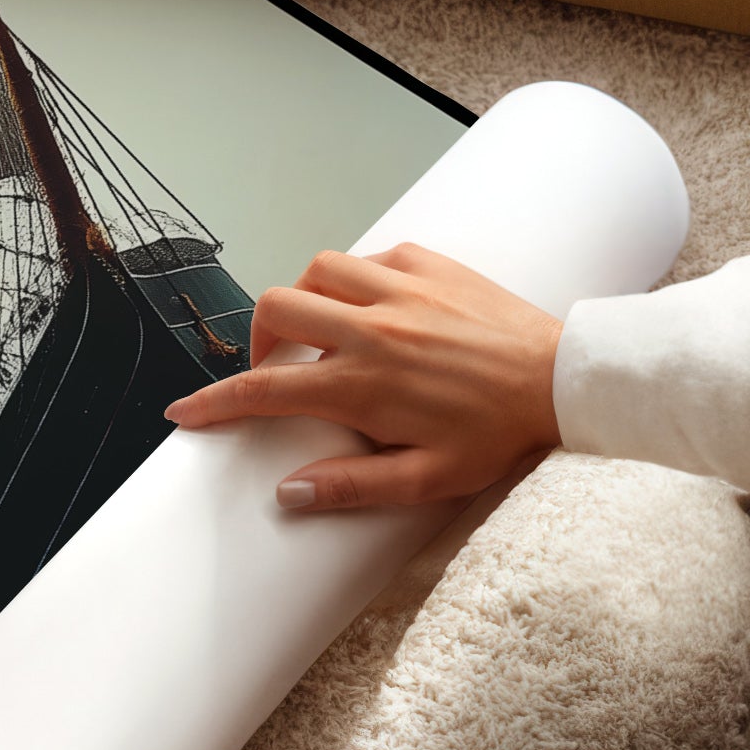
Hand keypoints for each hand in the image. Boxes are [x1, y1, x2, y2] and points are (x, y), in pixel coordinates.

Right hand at [166, 242, 561, 511]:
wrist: (564, 380)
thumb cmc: (499, 434)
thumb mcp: (428, 479)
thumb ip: (352, 486)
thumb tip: (289, 493)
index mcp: (363, 384)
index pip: (264, 390)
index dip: (214, 402)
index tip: (186, 412)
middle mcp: (371, 329)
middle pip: (276, 309)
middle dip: (258, 339)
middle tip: (275, 368)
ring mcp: (400, 289)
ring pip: (316, 270)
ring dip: (304, 299)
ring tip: (320, 330)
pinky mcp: (429, 264)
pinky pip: (369, 257)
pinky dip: (356, 278)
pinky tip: (373, 306)